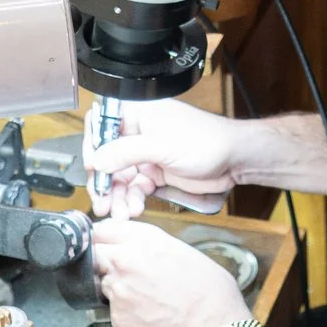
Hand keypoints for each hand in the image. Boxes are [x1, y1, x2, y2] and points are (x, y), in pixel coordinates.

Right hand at [86, 97, 244, 219]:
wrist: (233, 160)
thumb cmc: (207, 141)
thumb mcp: (161, 145)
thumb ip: (126, 152)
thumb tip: (97, 160)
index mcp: (138, 114)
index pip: (102, 126)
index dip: (93, 147)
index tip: (92, 168)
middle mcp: (138, 132)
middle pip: (107, 157)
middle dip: (104, 182)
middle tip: (101, 201)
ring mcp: (146, 154)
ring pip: (120, 177)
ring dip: (117, 196)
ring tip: (120, 212)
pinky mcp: (154, 173)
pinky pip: (134, 188)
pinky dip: (131, 200)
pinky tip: (133, 209)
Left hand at [89, 216, 250, 326]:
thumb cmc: (210, 293)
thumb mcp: (186, 253)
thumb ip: (153, 247)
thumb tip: (142, 251)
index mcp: (143, 241)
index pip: (102, 230)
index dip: (104, 238)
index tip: (106, 244)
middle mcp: (124, 263)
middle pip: (94, 256)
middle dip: (102, 262)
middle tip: (122, 272)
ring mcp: (118, 293)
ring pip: (104, 286)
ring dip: (117, 290)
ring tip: (147, 300)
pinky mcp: (117, 320)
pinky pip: (116, 314)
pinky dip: (128, 316)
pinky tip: (150, 317)